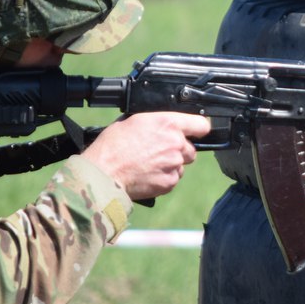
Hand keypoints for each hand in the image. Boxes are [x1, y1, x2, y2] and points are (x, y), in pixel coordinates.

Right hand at [82, 111, 211, 199]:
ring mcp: (174, 164)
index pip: (201, 124)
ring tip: (149, 165)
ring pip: (181, 165)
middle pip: (191, 149)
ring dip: (171, 165)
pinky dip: (164, 178)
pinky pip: (173, 179)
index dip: (198, 129)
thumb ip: (156, 122)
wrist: (103, 173)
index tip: (196, 132)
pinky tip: (147, 175)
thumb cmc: (112, 146)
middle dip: (179, 151)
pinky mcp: (169, 182)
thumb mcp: (133, 121)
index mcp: (168, 124)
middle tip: (159, 152)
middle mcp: (175, 143)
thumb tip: (163, 125)